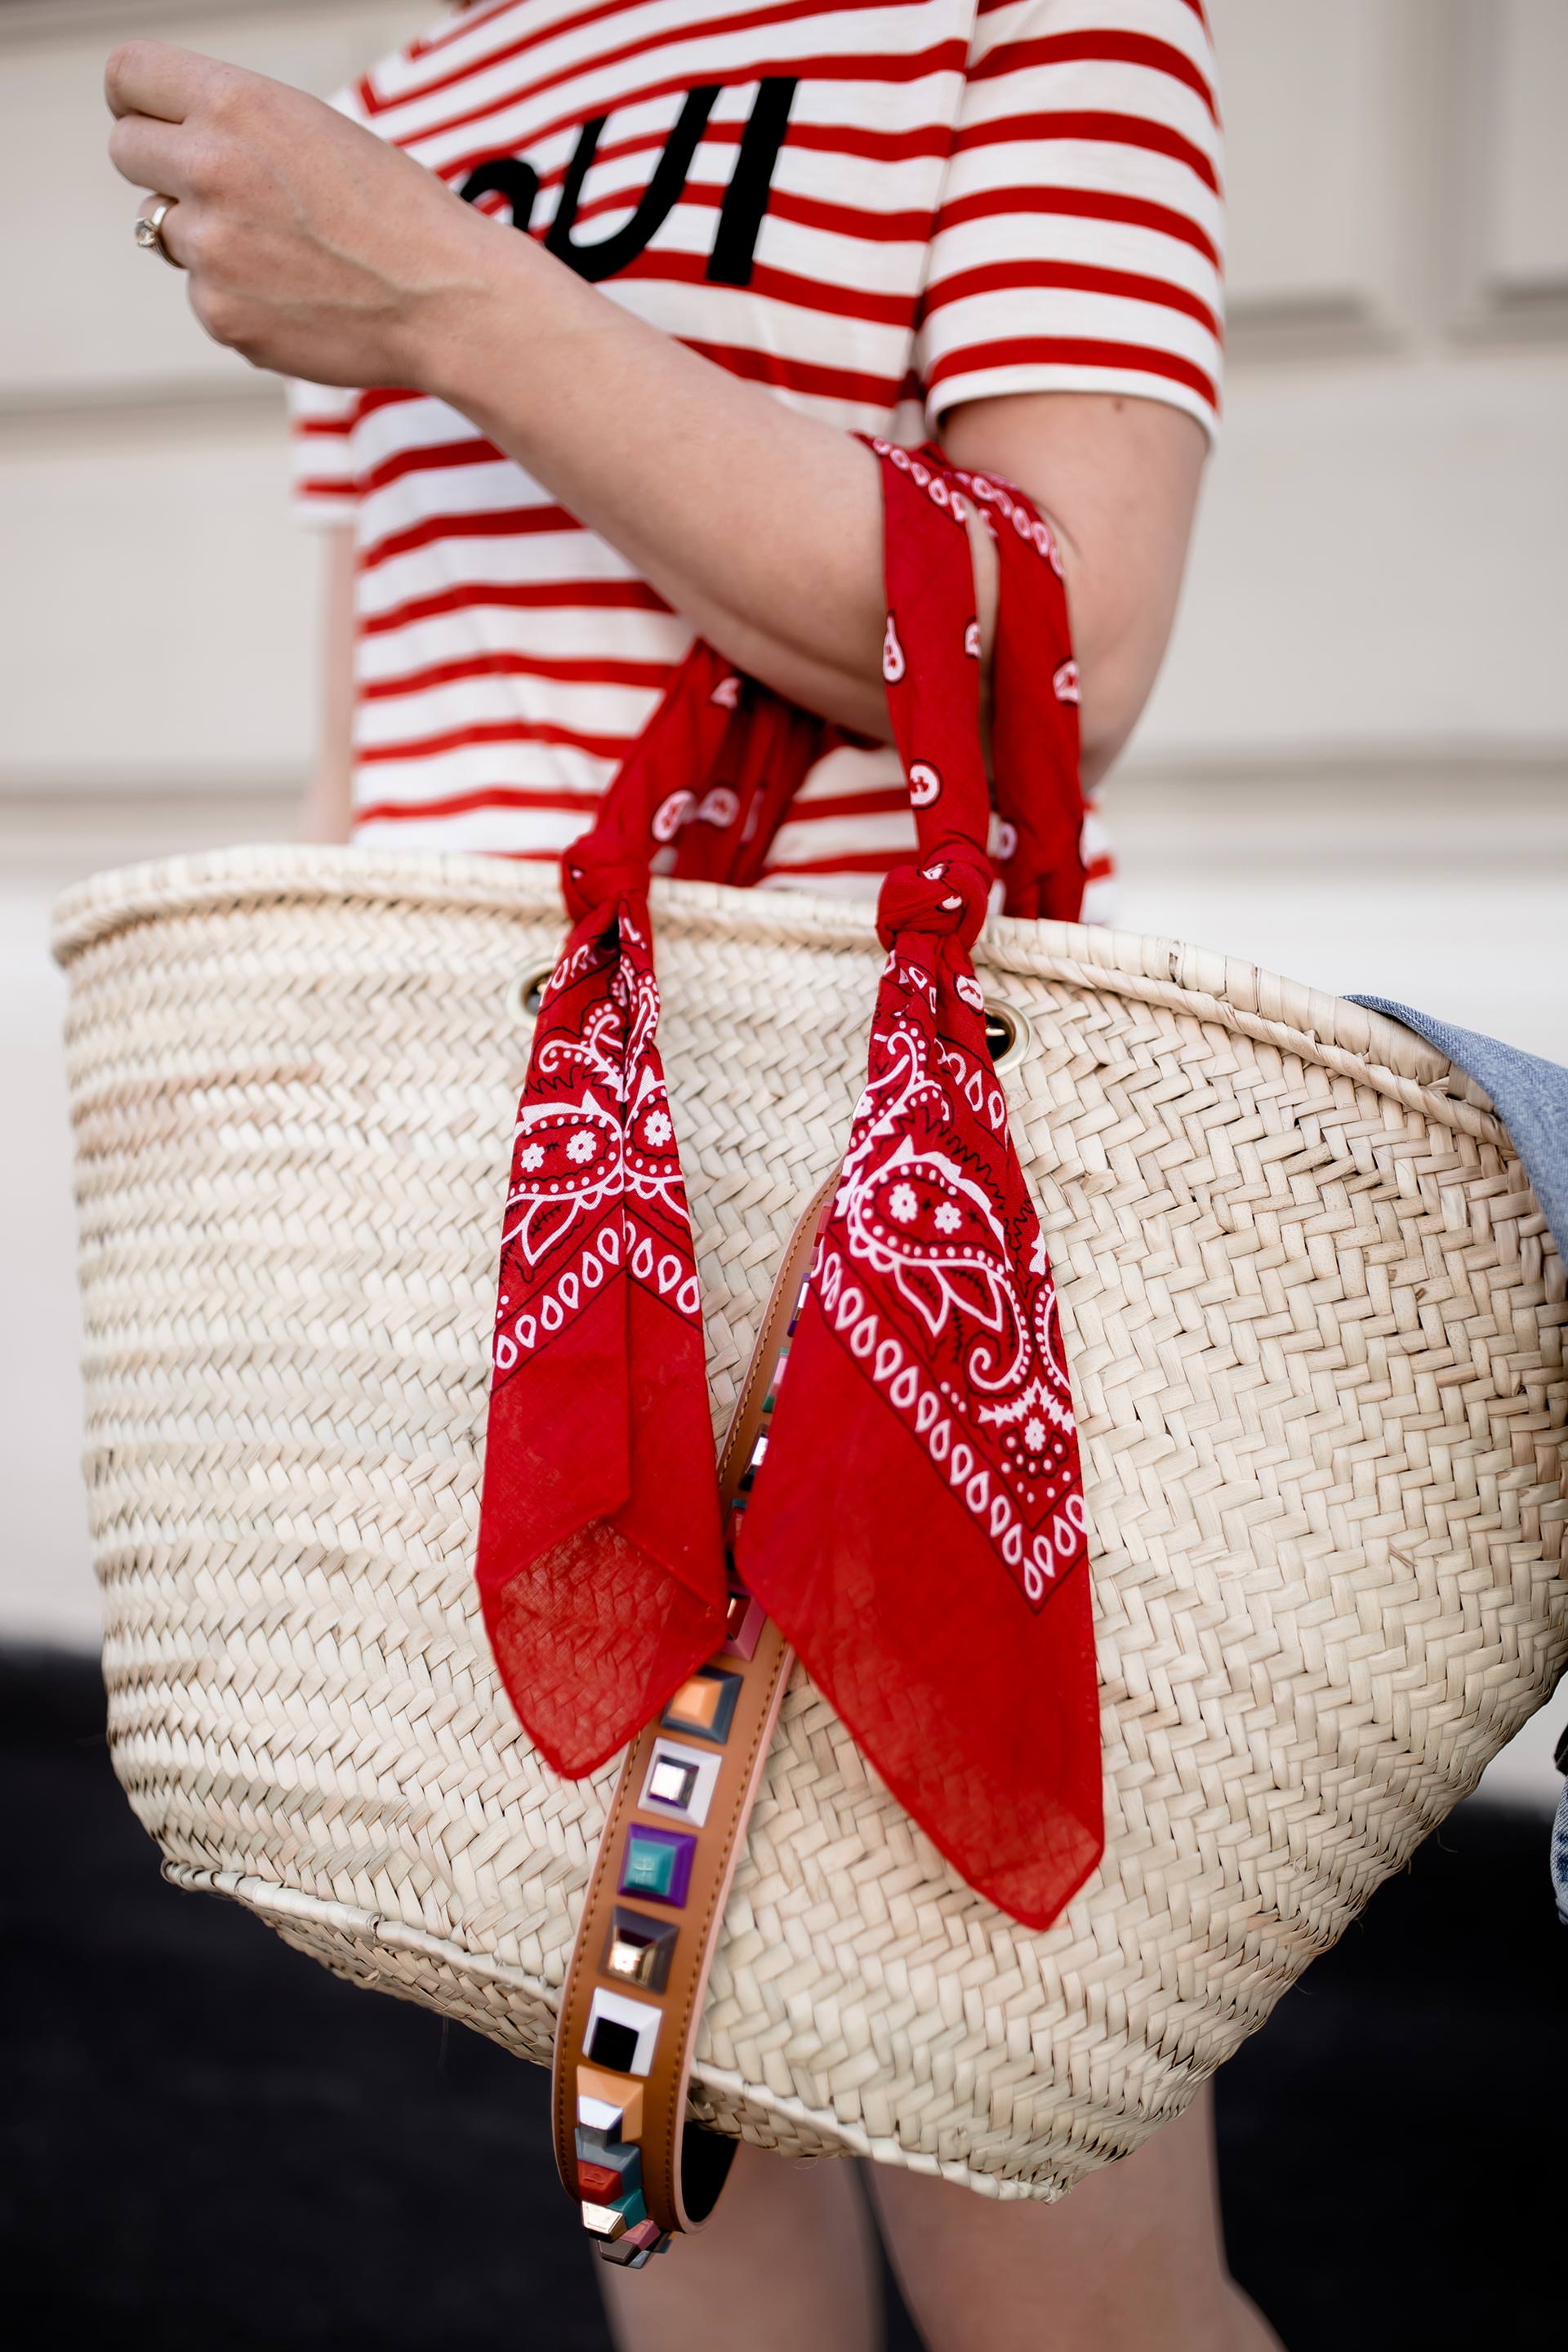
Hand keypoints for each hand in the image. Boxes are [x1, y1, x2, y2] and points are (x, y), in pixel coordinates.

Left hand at [106, 40, 497, 387]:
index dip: (139, 100)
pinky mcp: (220, 314)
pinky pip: (203, 294)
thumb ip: (232, 126)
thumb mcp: (311, 129)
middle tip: (221, 190)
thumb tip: (167, 150)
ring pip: (168, 232)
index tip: (155, 120)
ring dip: (212, 240)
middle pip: (127, 153)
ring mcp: (210, 249)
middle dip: (162, 168)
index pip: (125, 77)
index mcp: (234, 105)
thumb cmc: (394, 211)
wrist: (445, 302)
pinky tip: (298, 296)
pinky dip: (240, 298)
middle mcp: (209, 169)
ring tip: (288, 253)